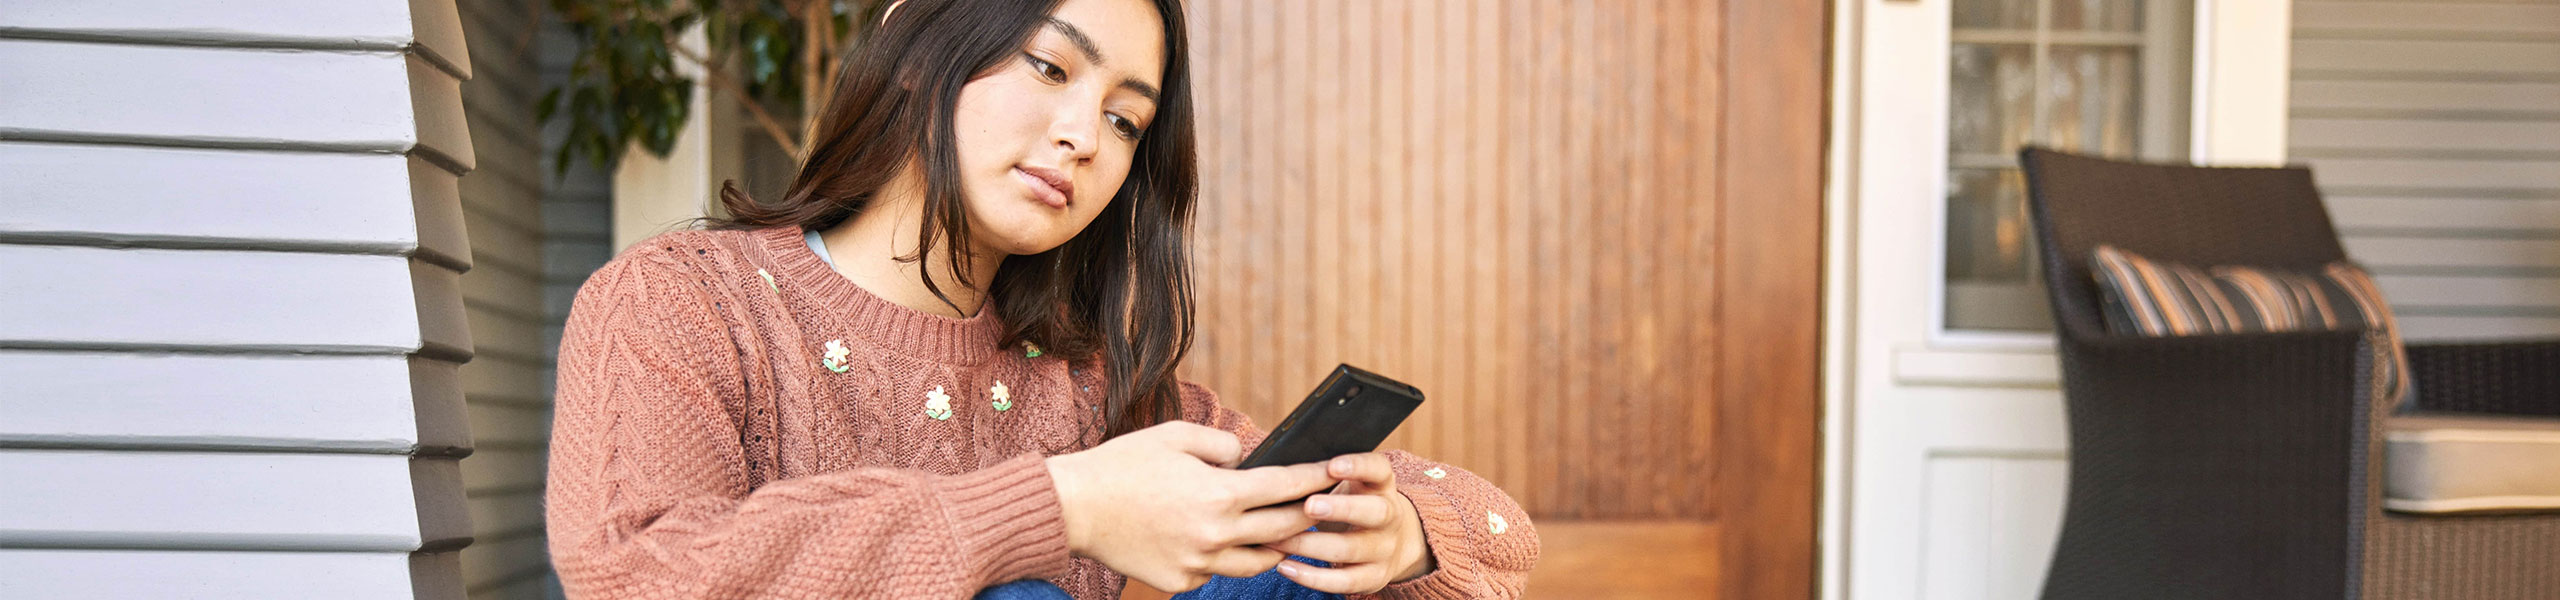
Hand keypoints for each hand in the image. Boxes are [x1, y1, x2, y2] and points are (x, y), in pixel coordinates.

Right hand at [1044, 421, 1337, 591]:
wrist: (1074, 508)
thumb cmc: (1123, 465)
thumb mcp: (1175, 435)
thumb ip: (1222, 444)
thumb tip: (1247, 459)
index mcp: (1219, 493)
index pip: (1285, 487)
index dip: (1315, 478)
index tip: (1335, 471)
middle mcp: (1216, 534)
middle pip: (1283, 528)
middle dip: (1309, 514)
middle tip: (1323, 505)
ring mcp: (1199, 563)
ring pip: (1258, 561)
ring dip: (1276, 545)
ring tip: (1285, 531)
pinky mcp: (1180, 581)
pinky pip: (1217, 572)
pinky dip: (1226, 558)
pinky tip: (1226, 544)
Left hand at [1264, 453, 1435, 592]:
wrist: (1389, 541)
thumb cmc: (1353, 504)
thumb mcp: (1349, 485)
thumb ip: (1324, 477)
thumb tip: (1279, 472)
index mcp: (1381, 486)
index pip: (1378, 469)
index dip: (1358, 466)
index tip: (1332, 466)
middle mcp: (1390, 517)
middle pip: (1374, 512)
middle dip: (1341, 509)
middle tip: (1309, 505)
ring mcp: (1384, 550)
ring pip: (1350, 549)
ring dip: (1310, 545)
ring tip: (1277, 540)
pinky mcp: (1374, 578)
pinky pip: (1343, 581)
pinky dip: (1312, 577)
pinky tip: (1285, 567)